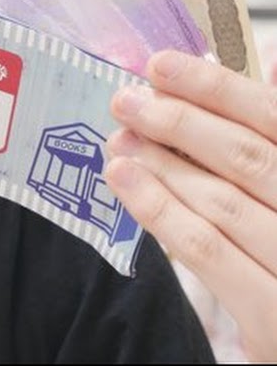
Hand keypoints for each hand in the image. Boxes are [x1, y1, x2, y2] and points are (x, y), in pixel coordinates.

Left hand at [104, 50, 276, 362]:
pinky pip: (207, 251)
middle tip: (124, 101)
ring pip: (219, 201)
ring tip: (118, 139)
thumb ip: (270, 137)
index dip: (214, 86)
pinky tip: (123, 182)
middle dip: (176, 121)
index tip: (159, 65)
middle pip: (243, 156)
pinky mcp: (272, 315)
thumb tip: (264, 64)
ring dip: (160, 163)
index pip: (270, 116)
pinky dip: (158, 210)